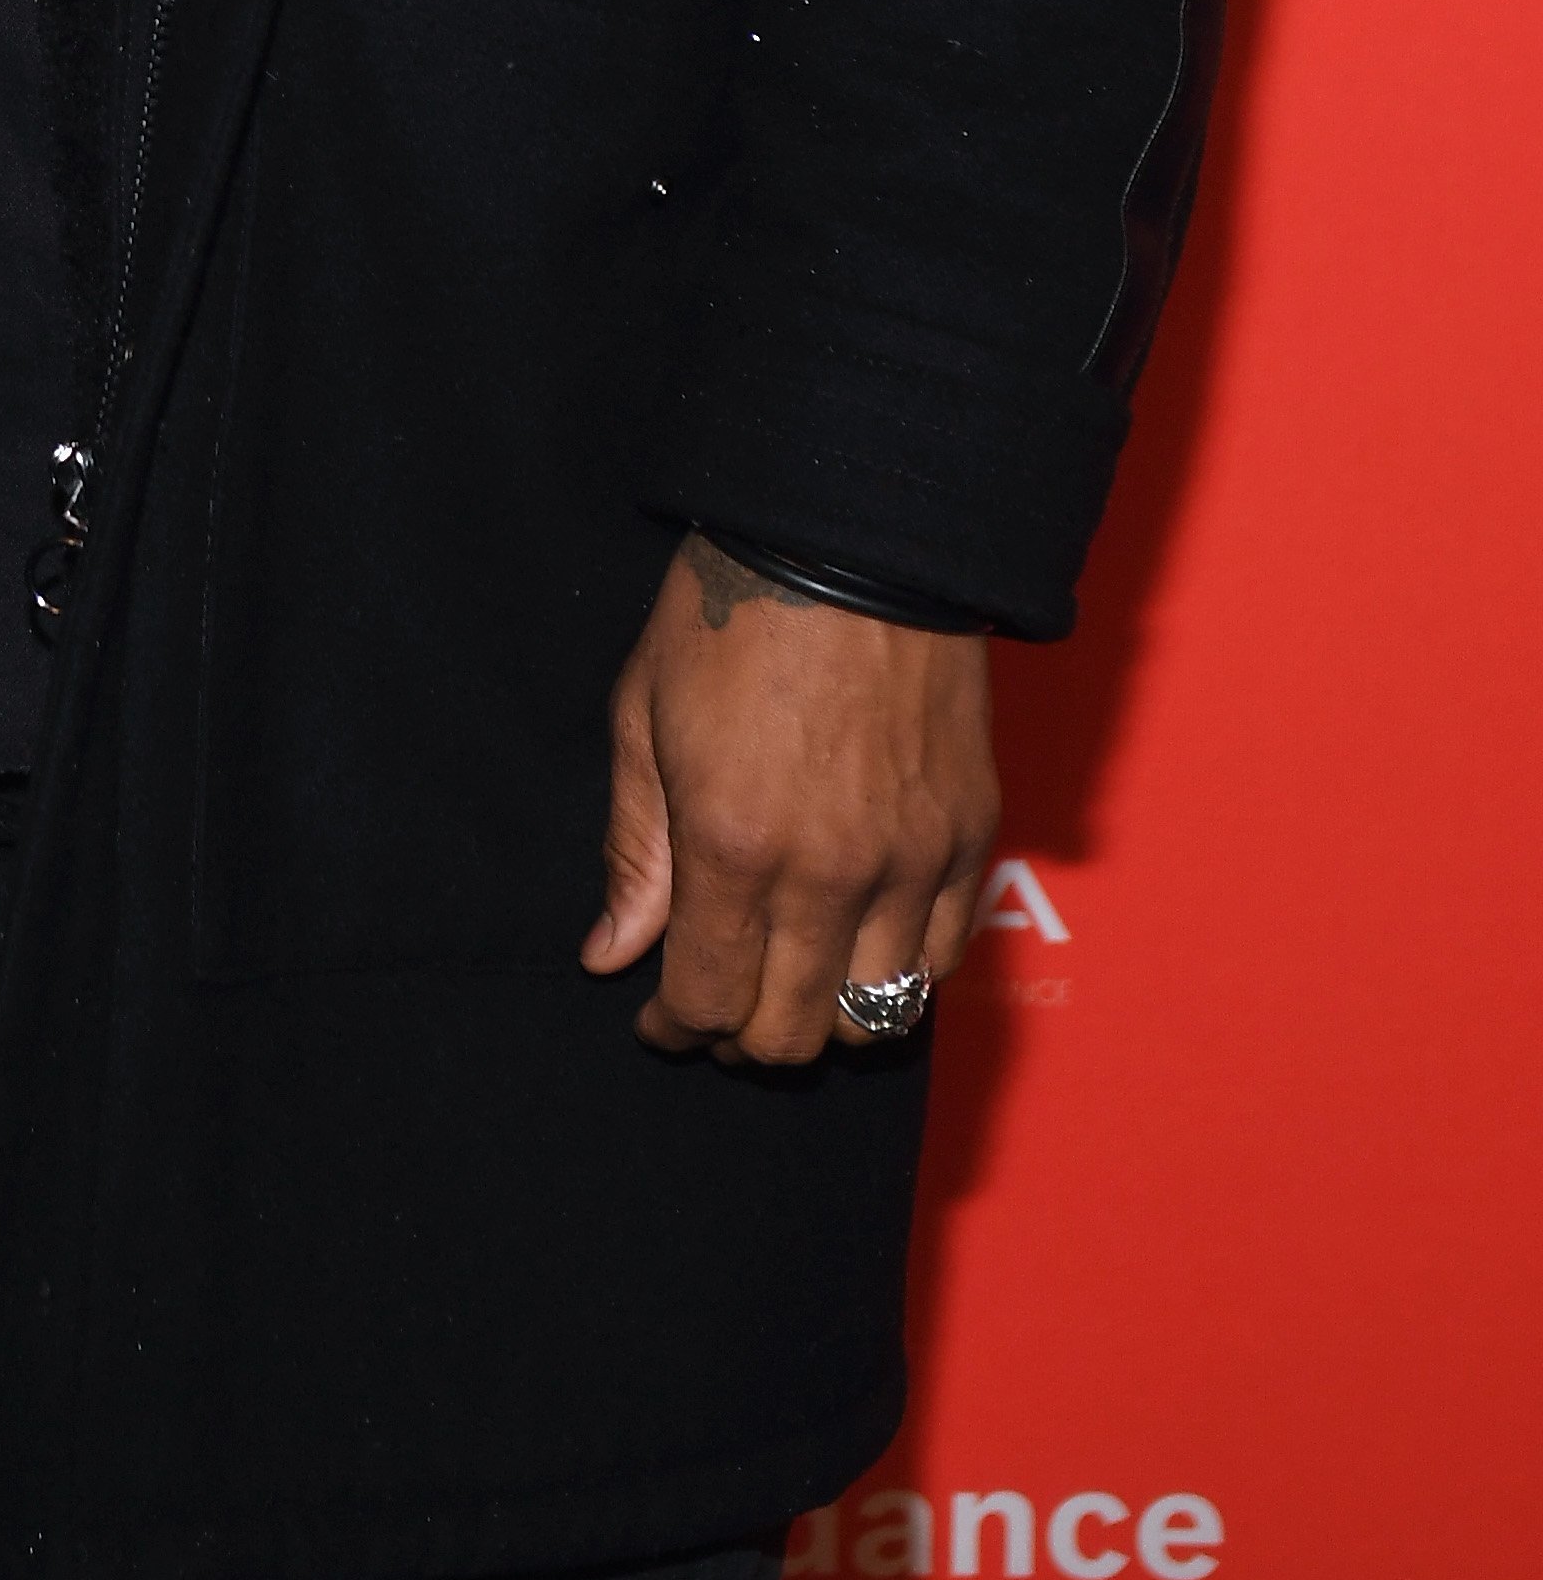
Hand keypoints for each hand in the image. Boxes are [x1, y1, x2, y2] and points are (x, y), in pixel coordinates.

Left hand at [581, 533, 997, 1065]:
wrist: (848, 542)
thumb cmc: (726, 618)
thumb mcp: (644, 720)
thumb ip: (636, 852)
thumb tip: (610, 958)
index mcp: (732, 843)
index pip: (707, 1001)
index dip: (675, 1028)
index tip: (658, 1017)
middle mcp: (828, 871)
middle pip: (793, 1034)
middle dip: (742, 1037)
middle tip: (718, 1004)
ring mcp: (910, 860)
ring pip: (873, 1015)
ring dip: (823, 1017)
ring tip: (789, 978)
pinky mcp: (969, 838)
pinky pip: (941, 959)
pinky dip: (896, 972)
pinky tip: (856, 941)